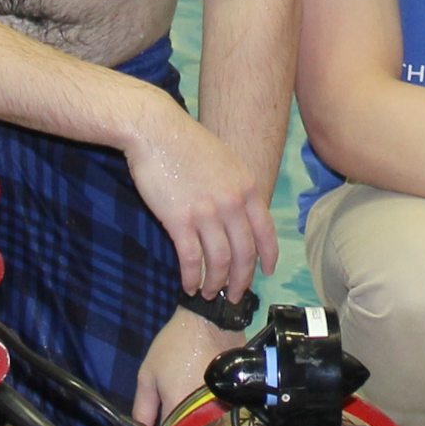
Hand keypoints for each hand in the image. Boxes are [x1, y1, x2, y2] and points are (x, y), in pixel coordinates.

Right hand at [123, 104, 275, 299]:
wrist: (156, 130)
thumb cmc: (186, 143)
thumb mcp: (226, 161)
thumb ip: (237, 188)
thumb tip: (239, 216)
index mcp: (247, 188)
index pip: (266, 232)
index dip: (268, 257)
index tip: (266, 272)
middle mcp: (233, 203)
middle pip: (245, 253)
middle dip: (241, 280)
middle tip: (234, 295)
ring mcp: (207, 212)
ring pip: (220, 261)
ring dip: (216, 283)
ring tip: (209, 294)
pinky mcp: (179, 220)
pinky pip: (191, 258)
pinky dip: (192, 277)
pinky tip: (189, 286)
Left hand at [137, 308, 240, 425]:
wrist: (210, 321)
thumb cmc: (173, 346)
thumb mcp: (148, 374)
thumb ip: (143, 408)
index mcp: (179, 407)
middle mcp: (204, 412)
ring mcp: (225, 406)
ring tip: (191, 424)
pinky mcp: (237, 398)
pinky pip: (223, 418)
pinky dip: (214, 419)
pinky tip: (207, 411)